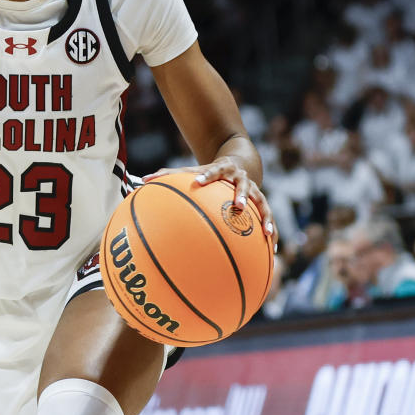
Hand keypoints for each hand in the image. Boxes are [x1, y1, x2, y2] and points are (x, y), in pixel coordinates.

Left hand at [146, 158, 276, 247]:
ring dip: (265, 217)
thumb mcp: (192, 171)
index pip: (213, 170)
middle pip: (244, 186)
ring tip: (266, 233)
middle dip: (241, 195)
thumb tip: (142, 180)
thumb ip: (169, 175)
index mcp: (222, 169)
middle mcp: (241, 179)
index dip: (206, 175)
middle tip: (237, 206)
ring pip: (262, 204)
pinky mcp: (261, 203)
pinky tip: (272, 250)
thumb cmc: (208, 172)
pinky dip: (271, 233)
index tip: (196, 182)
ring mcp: (254, 191)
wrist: (238, 163)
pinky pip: (268, 219)